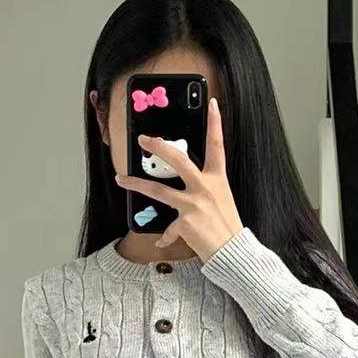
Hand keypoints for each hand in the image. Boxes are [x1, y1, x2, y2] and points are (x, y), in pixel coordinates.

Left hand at [115, 96, 242, 257]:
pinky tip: (162, 240)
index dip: (215, 123)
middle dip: (159, 147)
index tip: (212, 105)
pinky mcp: (185, 222)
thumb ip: (204, 189)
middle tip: (144, 139)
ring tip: (123, 180)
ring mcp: (194, 204)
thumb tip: (186, 187)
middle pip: (179, 160)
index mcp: (218, 179)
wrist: (234, 252)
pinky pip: (168, 229)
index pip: (217, 145)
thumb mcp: (221, 200)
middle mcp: (205, 188)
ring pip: (159, 190)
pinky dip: (165, 236)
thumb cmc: (227, 226)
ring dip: (137, 184)